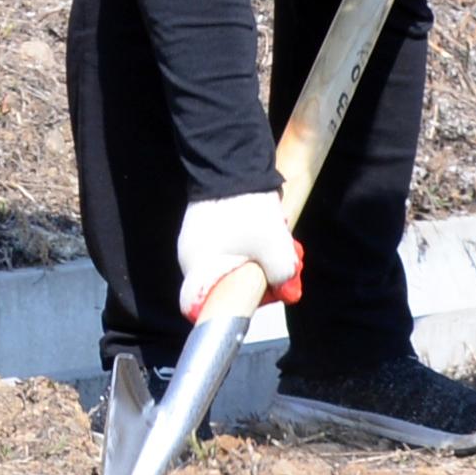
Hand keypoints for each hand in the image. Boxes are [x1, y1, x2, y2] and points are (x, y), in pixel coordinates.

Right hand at [174, 191, 303, 318]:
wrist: (235, 163)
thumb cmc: (248, 210)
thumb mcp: (275, 249)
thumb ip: (282, 277)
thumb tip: (286, 290)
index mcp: (196, 268)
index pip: (195, 307)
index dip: (223, 311)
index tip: (248, 302)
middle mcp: (188, 256)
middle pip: (217, 285)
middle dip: (248, 283)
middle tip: (274, 273)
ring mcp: (193, 239)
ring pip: (222, 265)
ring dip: (249, 263)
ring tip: (273, 249)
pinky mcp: (201, 224)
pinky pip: (221, 248)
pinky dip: (242, 248)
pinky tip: (263, 236)